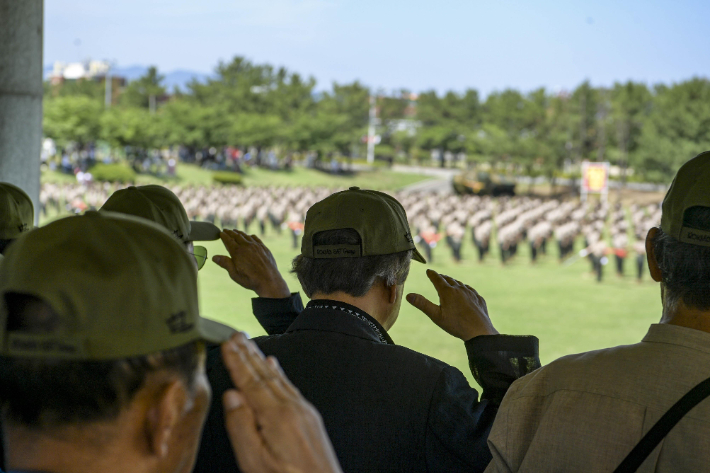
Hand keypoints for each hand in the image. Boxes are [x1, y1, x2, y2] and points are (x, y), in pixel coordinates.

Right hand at [213, 230, 290, 297]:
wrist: (268, 280)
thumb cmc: (250, 279)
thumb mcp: (234, 273)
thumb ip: (225, 263)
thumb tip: (214, 257)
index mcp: (237, 252)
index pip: (228, 240)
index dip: (224, 236)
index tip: (220, 233)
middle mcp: (247, 246)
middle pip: (237, 236)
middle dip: (230, 232)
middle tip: (226, 230)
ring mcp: (256, 246)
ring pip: (246, 236)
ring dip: (240, 233)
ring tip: (236, 231)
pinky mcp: (264, 248)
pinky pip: (256, 239)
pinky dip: (251, 236)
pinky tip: (250, 236)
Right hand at [222, 332, 342, 472]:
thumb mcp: (255, 462)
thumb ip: (241, 427)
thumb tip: (231, 396)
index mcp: (276, 416)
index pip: (250, 381)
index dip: (237, 361)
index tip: (227, 344)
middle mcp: (293, 408)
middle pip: (264, 374)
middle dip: (247, 353)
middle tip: (235, 335)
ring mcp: (304, 412)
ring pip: (277, 378)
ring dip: (260, 359)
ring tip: (249, 345)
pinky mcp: (310, 419)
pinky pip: (289, 386)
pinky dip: (279, 373)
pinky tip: (274, 367)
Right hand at [406, 269, 498, 340]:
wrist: (479, 331)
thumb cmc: (456, 324)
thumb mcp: (436, 316)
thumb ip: (422, 304)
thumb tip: (408, 295)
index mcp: (448, 292)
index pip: (437, 279)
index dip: (432, 274)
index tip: (429, 270)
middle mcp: (459, 289)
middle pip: (449, 279)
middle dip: (442, 277)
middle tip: (438, 276)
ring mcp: (471, 293)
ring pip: (460, 284)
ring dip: (453, 282)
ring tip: (450, 282)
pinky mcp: (479, 298)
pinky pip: (470, 290)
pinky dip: (464, 288)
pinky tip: (465, 291)